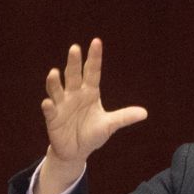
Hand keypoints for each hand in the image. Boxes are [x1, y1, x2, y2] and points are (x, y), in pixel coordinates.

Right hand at [34, 38, 147, 193]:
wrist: (76, 151)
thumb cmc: (92, 134)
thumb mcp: (110, 125)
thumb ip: (124, 117)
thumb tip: (145, 113)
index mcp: (90, 92)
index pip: (92, 71)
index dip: (94, 57)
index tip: (96, 42)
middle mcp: (74, 94)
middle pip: (73, 75)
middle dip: (73, 63)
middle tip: (75, 48)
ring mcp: (62, 105)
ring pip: (57, 89)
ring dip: (54, 82)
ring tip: (54, 73)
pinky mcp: (53, 118)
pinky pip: (50, 110)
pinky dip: (48, 106)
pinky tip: (48, 103)